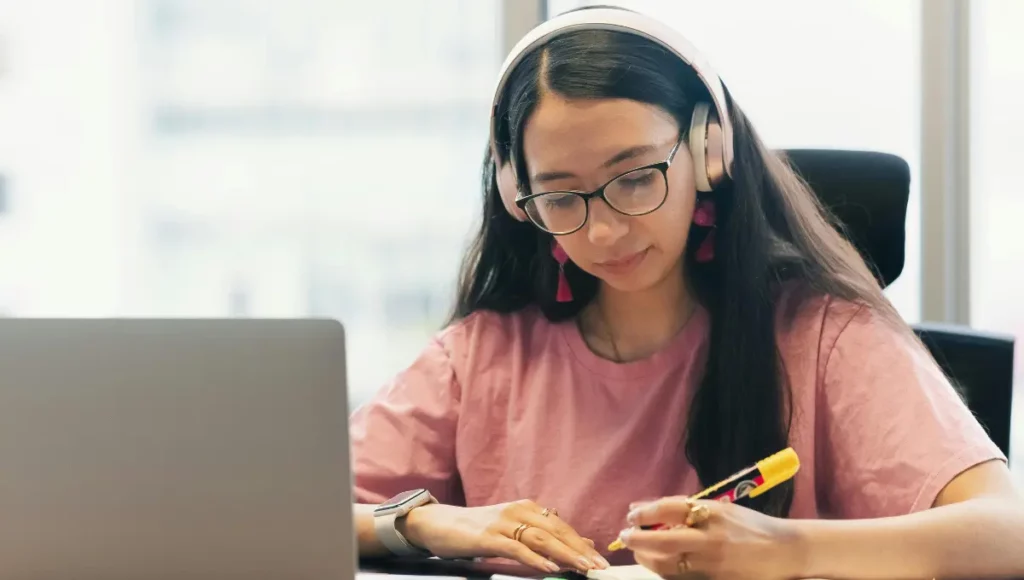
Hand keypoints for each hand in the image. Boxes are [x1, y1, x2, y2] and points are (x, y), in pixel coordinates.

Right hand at [400, 500, 609, 573]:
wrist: (440, 524)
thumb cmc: (478, 530)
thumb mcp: (514, 529)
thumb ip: (544, 535)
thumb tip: (582, 542)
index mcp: (527, 508)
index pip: (561, 526)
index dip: (581, 543)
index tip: (600, 559)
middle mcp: (518, 511)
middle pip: (556, 531)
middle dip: (580, 550)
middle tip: (599, 567)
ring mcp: (503, 523)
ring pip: (540, 539)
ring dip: (564, 554)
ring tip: (582, 568)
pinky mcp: (488, 537)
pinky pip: (516, 548)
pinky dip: (535, 559)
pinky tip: (549, 568)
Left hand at [617, 497, 804, 579]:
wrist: (783, 552)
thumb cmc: (749, 526)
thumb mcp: (721, 510)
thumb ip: (688, 509)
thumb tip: (648, 509)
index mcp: (713, 514)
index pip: (670, 508)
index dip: (645, 511)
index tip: (631, 515)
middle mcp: (711, 539)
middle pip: (663, 540)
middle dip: (637, 539)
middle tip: (624, 536)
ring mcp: (713, 564)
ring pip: (668, 565)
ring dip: (647, 559)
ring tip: (639, 553)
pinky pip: (681, 579)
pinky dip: (665, 572)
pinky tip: (659, 566)